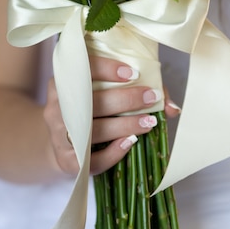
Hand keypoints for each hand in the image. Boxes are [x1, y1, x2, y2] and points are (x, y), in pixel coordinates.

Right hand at [43, 56, 180, 176]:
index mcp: (65, 80)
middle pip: (90, 101)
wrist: (60, 141)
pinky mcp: (66, 159)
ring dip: (125, 126)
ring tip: (148, 122)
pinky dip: (112, 153)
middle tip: (151, 98)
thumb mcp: (106, 90)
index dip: (106, 69)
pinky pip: (90, 159)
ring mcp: (59, 134)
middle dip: (125, 100)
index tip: (134, 74)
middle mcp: (57, 106)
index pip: (81, 69)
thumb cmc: (92, 108)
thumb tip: (172, 107)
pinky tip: (130, 143)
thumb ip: (139, 90)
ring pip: (92, 131)